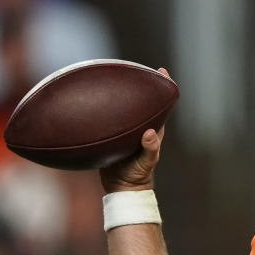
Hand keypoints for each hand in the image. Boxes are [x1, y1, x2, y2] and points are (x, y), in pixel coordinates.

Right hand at [99, 67, 170, 192]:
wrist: (121, 187)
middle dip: (140, 84)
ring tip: (111, 76)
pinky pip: (109, 118)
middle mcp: (140, 126)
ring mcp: (126, 130)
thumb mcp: (145, 163)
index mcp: (152, 129)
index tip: (161, 71)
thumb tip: (150, 132)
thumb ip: (150, 150)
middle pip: (142, 101)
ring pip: (124, 108)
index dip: (163, 87)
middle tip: (134, 67)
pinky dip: (103, 108)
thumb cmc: (138, 176)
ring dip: (120, 94)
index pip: (161, 105)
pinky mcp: (112, 135)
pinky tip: (92, 100)